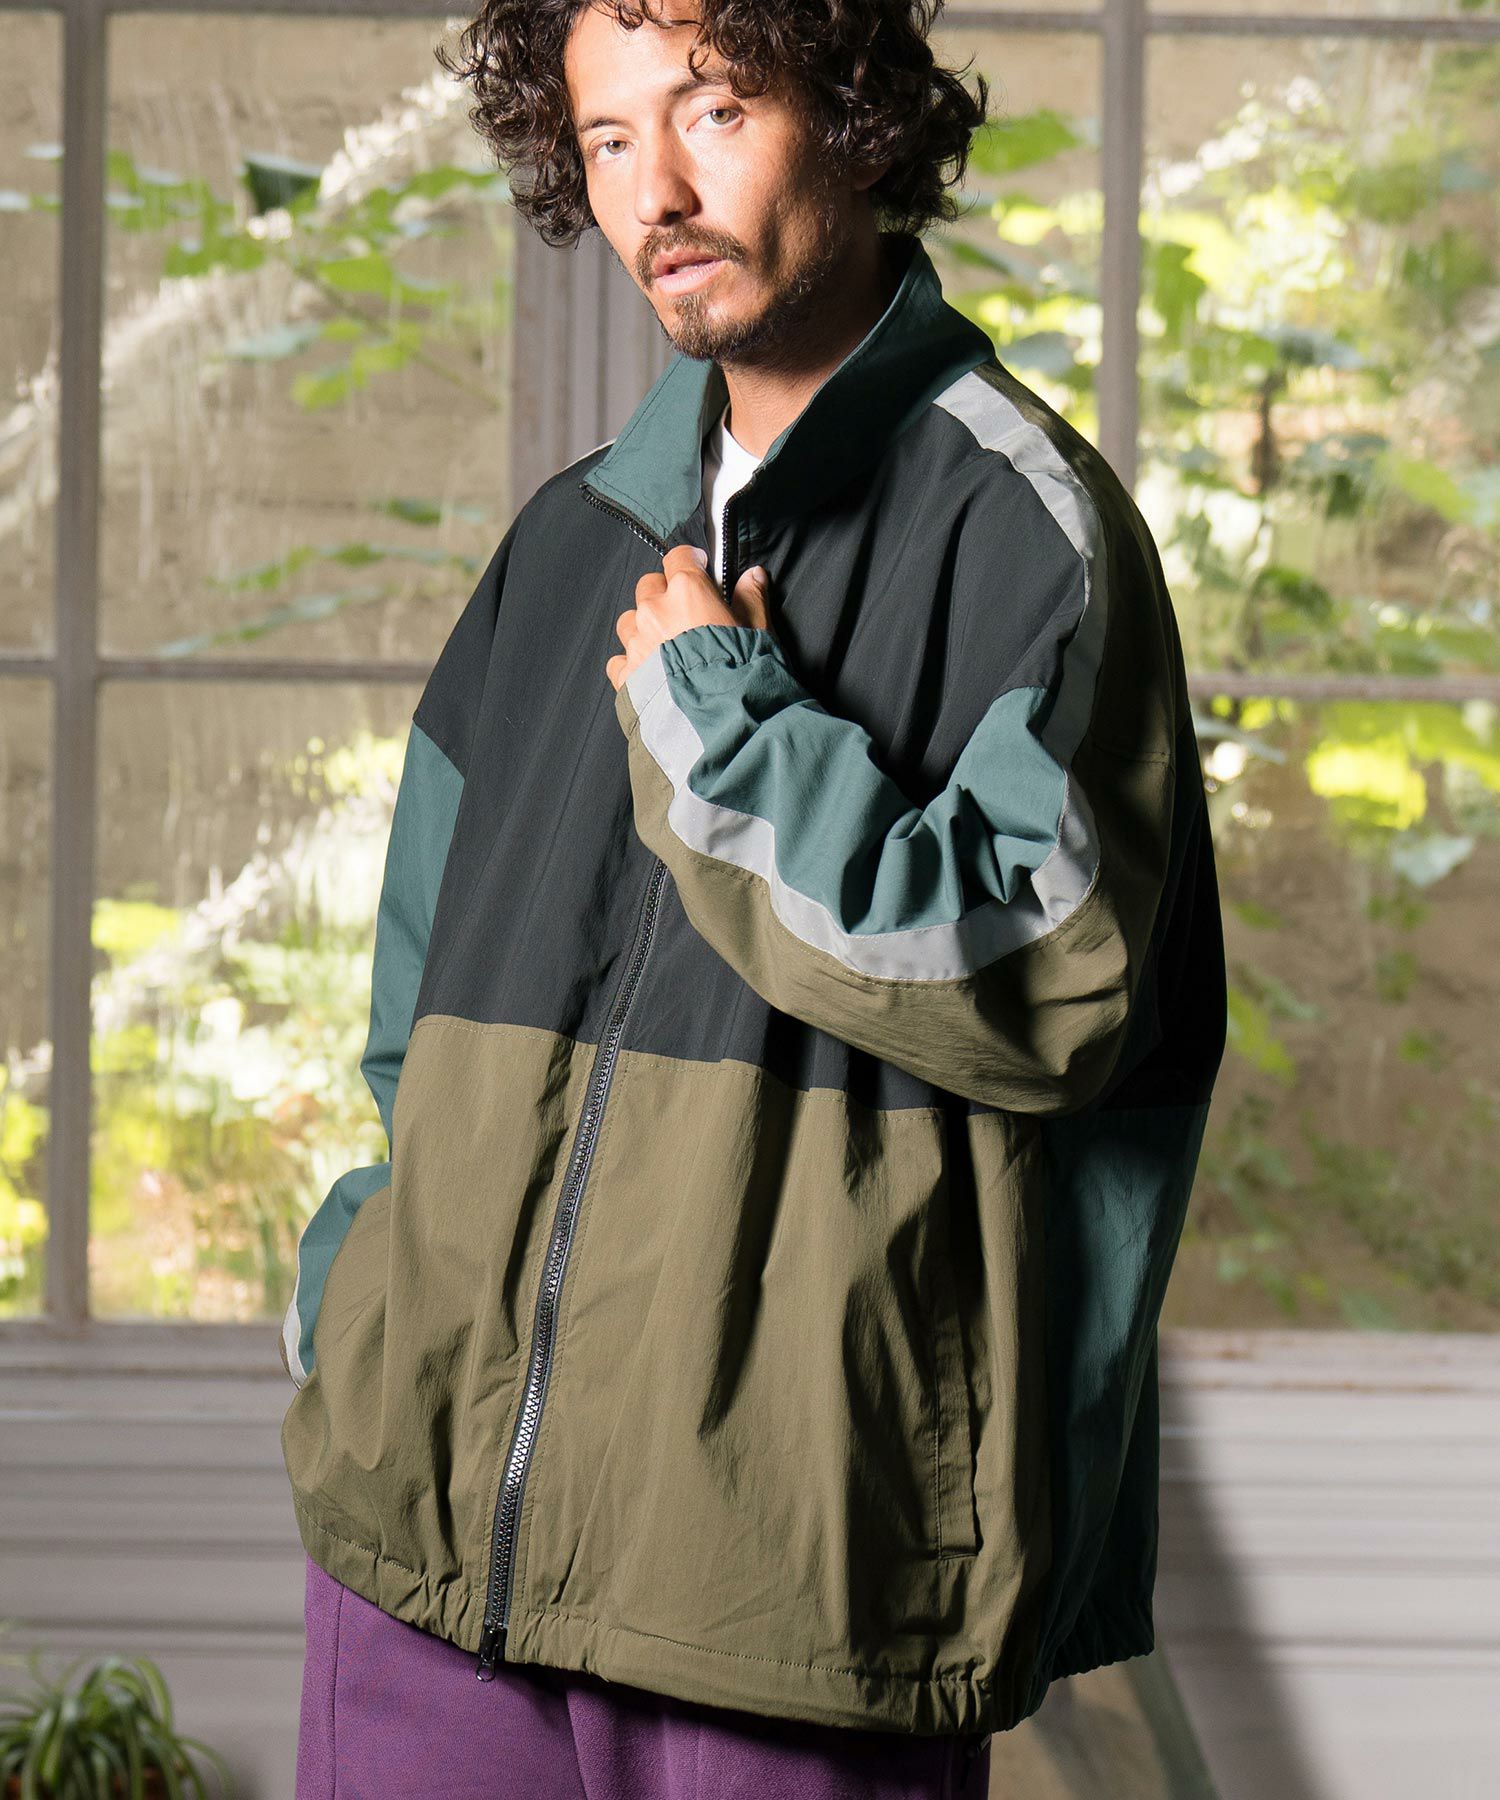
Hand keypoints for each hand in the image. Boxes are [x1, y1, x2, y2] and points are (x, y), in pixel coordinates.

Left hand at [606, 543, 774, 691]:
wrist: (718, 720)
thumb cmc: (741, 673)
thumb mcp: (758, 632)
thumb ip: (752, 599)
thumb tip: (753, 576)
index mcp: (688, 591)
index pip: (678, 557)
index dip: (689, 562)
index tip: (698, 569)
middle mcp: (655, 610)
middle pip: (648, 585)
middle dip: (664, 593)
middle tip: (684, 613)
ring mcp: (637, 642)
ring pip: (629, 620)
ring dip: (643, 626)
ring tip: (665, 645)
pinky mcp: (626, 673)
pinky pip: (618, 659)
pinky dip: (631, 662)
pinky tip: (650, 672)